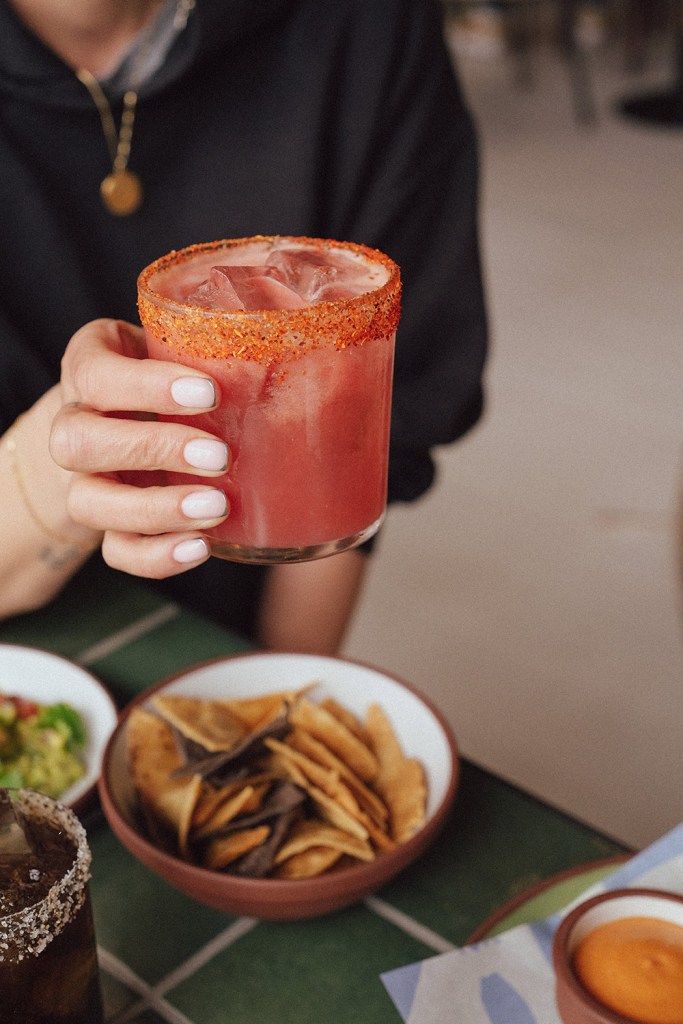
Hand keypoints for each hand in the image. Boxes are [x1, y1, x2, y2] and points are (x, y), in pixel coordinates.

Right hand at [50, 319, 229, 577]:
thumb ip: (225, 342)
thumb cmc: (173, 371)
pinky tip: (202, 546)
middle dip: (152, 449)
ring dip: (155, 509)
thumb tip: (316, 342)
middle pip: (76, 442)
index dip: (145, 387)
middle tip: (219, 455)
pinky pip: (115, 551)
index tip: (208, 392)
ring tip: (217, 507)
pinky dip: (156, 556)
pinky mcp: (110, 524)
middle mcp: (75, 423)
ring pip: (88, 503)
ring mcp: (86, 479)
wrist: (132, 417)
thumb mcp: (187, 343)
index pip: (94, 374)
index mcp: (91, 366)